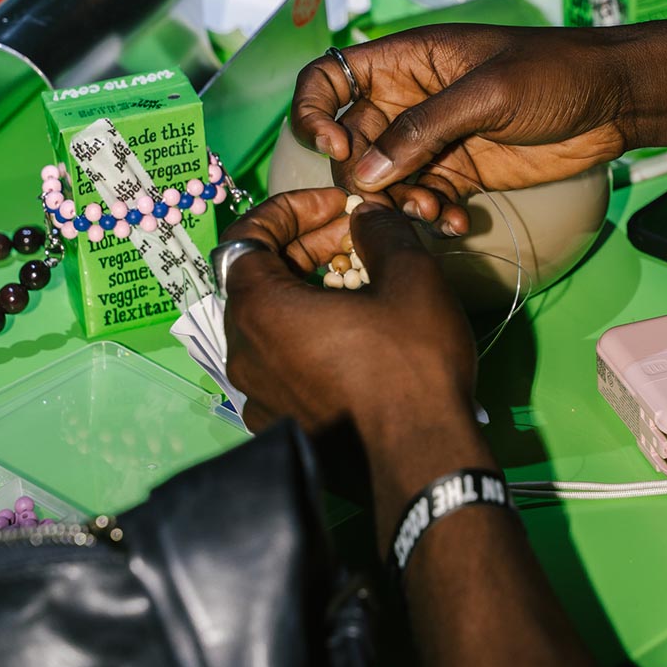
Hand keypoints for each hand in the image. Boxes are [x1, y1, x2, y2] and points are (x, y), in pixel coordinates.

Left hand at [222, 191, 476, 441]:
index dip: (291, 208)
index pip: (248, 235)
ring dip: (309, 289)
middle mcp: (243, 352)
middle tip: (358, 237)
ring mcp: (257, 395)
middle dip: (307, 247)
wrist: (423, 461)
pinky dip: (309, 333)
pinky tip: (356, 333)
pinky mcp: (279, 424)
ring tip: (362, 281)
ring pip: (272, 320)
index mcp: (259, 310)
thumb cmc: (410, 363)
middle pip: (259, 277)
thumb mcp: (409, 276)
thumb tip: (365, 215)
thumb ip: (379, 230)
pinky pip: (282, 361)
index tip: (336, 205)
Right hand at [292, 24, 632, 220]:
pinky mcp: (459, 171)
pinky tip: (455, 223)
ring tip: (433, 212)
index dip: (316, 113)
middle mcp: (409, 99)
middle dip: (364, 176)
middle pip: (352, 141)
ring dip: (399, 202)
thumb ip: (424, 130)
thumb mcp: (488, 92)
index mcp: (406, 61)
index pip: (329, 78)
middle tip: (394, 198)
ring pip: (386, 179)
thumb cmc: (554, 72)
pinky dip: (431, 215)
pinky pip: (424, 198)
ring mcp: (433, 138)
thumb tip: (364, 171)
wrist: (614, 99)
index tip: (336, 148)